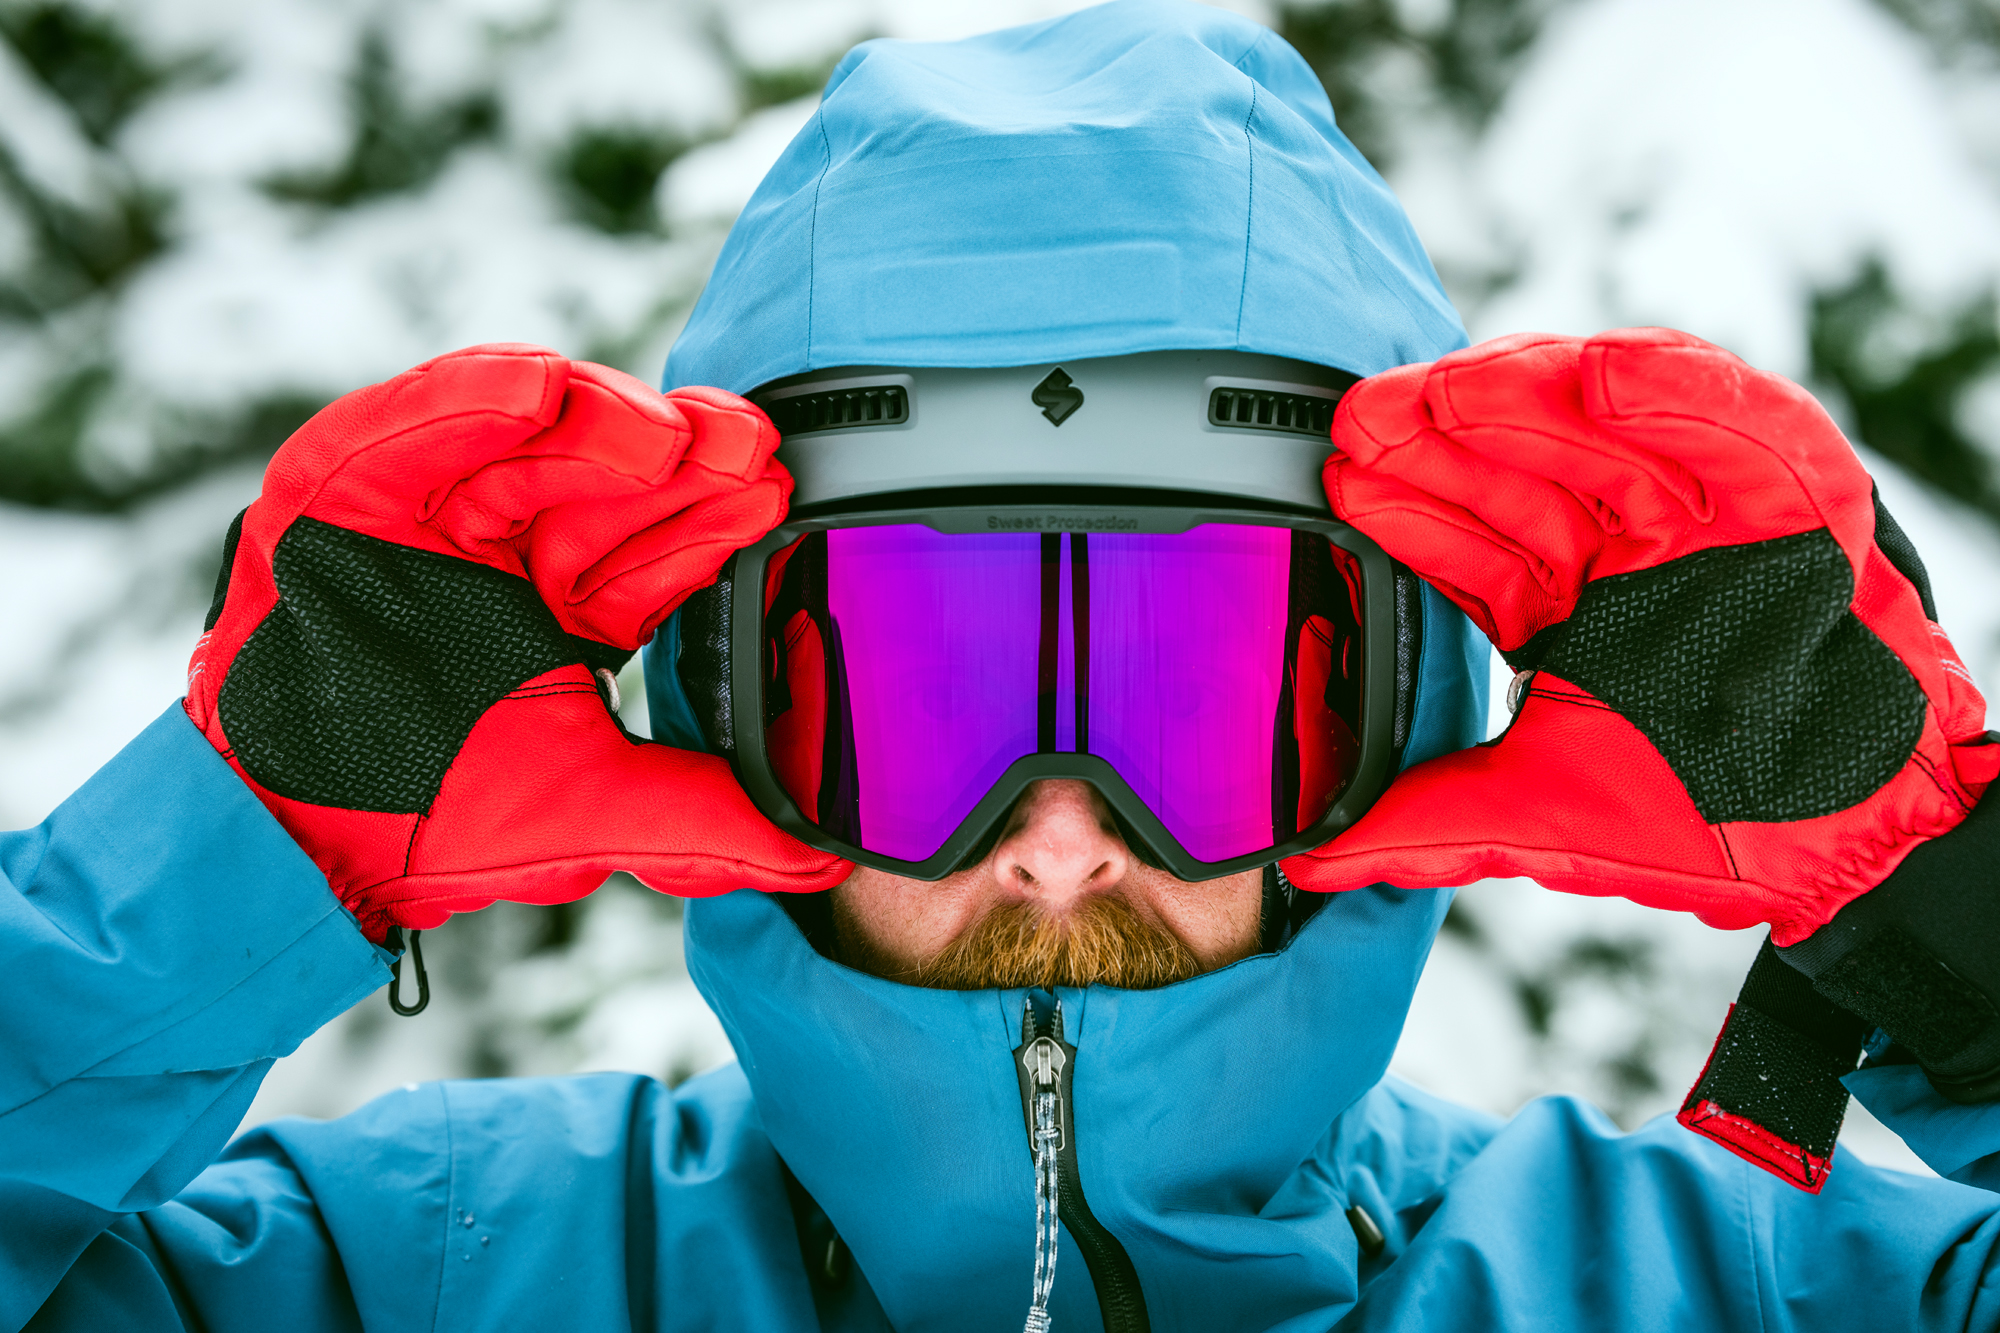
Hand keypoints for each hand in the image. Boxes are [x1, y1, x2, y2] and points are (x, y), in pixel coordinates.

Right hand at [186, 344, 849, 940]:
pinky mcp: (342, 487)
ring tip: (663, 430)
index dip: (709, 526)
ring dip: (597, 424)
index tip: (773, 497)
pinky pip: (411, 429)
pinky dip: (467, 402)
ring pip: (525, 445)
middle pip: (604, 487)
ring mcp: (424, 513)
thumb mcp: (582, 815)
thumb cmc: (426, 820)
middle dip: (679, 463)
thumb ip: (699, 825)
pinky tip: (538, 390)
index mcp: (564, 615)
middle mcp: (504, 554)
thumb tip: (819, 859)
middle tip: (745, 442)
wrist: (285, 835)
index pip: (651, 556)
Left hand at [1285, 328, 1993, 935]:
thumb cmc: (1709, 824)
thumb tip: (1307, 865)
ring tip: (1448, 390)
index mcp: (1568, 607)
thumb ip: (1424, 828)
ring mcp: (1707, 515)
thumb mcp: (1544, 816)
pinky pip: (1734, 424)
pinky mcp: (1796, 496)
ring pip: (1606, 430)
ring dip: (1526, 399)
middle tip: (1363, 417)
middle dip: (1440, 439)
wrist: (1852, 844)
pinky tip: (1596, 377)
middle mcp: (1628, 549)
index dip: (1406, 507)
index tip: (1337, 479)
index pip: (1470, 539)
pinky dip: (1674, 395)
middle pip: (1521, 468)